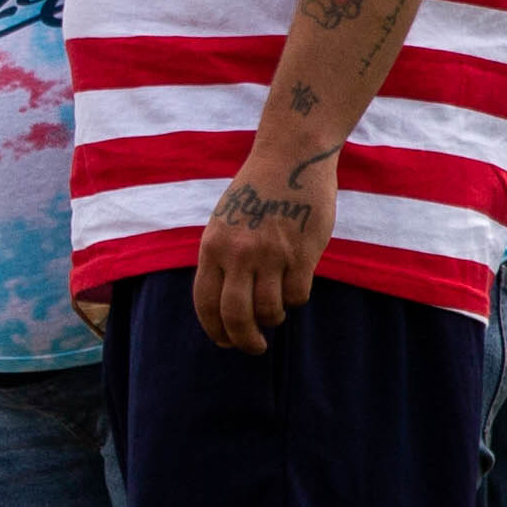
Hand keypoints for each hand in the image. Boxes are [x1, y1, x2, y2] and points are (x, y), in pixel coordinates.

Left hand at [192, 157, 333, 352]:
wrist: (291, 158)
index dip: (215, 330)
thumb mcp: (225, 222)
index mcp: (213, 246)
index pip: (205, 303)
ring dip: (273, 318)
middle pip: (235, 316)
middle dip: (244, 341)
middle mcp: (238, 253)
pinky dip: (296, 299)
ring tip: (276, 312)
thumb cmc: (257, 191)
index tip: (225, 342)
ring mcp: (270, 254)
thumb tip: (224, 304)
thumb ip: (222, 258)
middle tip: (254, 347)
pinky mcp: (301, 253)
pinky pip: (297, 295)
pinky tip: (294, 287)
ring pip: (269, 310)